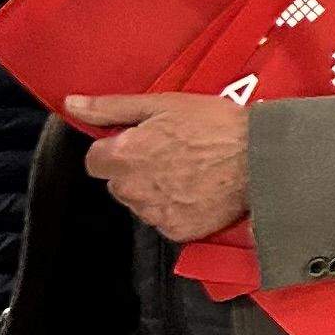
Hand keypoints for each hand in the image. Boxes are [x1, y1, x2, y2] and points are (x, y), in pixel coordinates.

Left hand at [66, 92, 253, 243]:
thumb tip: (73, 105)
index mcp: (124, 157)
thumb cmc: (215, 125)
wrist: (261, 157)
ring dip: (156, 190)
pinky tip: (198, 189)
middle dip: (136, 170)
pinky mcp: (178, 231)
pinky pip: (165, 220)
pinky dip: (177, 208)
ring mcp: (155, 213)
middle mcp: (133, 190)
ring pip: (141, 202)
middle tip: (170, 153)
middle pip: (118, 183)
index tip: (139, 142)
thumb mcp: (161, 103)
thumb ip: (111, 107)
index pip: (94, 160)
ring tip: (189, 170)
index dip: (116, 148)